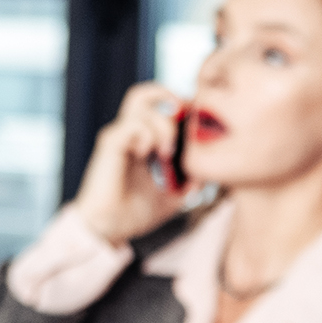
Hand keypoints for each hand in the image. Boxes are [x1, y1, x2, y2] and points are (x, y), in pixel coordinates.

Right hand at [73, 81, 190, 244]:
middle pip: (147, 93)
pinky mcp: (110, 146)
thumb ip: (192, 178)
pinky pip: (130, 126)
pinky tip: (150, 154)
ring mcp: (118, 136)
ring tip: (167, 151)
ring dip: (163, 124)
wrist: (109, 229)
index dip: (181, 105)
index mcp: (143, 139)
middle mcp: (129, 132)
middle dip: (173, 104)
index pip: (160, 103)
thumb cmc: (136, 211)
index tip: (198, 125)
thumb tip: (213, 170)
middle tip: (185, 131)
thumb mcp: (174, 194)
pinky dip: (146, 134)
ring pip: (141, 104)